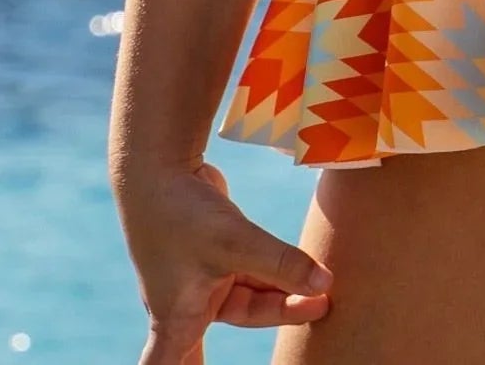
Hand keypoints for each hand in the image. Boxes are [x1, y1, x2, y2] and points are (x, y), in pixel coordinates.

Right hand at [119, 159, 331, 363]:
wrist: (158, 163)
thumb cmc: (182, 213)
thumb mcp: (234, 243)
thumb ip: (280, 264)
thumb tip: (325, 285)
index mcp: (176, 321)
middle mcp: (188, 304)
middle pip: (240, 322)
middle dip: (273, 321)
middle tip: (315, 314)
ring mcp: (203, 275)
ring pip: (253, 292)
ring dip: (285, 292)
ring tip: (324, 296)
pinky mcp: (216, 249)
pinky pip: (253, 268)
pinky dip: (277, 271)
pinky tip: (305, 273)